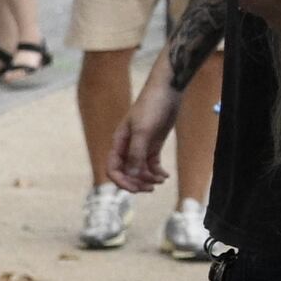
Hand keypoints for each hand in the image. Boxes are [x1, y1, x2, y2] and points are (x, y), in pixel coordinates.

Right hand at [108, 74, 184, 197]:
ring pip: (139, 170)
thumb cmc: (151, 107)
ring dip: (148, 178)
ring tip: (160, 181)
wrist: (167, 91)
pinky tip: (165, 175)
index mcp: (119, 143)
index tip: (135, 188)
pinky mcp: (153, 144)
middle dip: (137, 182)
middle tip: (150, 188)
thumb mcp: (143, 131)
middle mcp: (127, 147)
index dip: (122, 181)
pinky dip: (157, 172)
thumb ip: (136, 154)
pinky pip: (151, 163)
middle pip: (126, 172)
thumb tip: (132, 175)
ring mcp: (140, 146)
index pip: (113, 169)